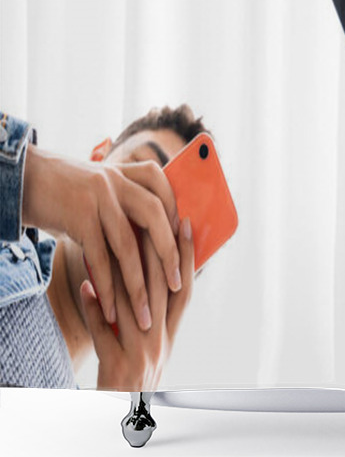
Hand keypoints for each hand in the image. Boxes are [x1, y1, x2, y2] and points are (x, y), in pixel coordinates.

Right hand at [23, 145, 182, 330]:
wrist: (21, 179)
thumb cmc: (63, 192)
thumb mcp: (98, 186)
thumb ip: (123, 202)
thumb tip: (150, 237)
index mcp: (125, 172)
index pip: (161, 189)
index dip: (173, 215)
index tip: (183, 243)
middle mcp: (115, 180)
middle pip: (154, 216)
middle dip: (168, 253)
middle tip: (176, 283)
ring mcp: (97, 197)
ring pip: (127, 245)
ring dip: (137, 284)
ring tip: (145, 313)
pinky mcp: (79, 217)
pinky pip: (99, 258)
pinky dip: (107, 287)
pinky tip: (111, 310)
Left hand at [81, 218, 193, 390]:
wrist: (124, 414)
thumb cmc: (135, 375)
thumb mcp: (156, 345)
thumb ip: (159, 313)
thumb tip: (161, 271)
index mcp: (171, 334)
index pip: (183, 287)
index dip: (186, 254)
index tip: (184, 223)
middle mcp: (159, 341)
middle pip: (162, 289)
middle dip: (159, 250)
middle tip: (154, 216)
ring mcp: (139, 353)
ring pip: (135, 305)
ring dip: (126, 271)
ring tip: (119, 239)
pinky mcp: (115, 365)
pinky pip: (103, 332)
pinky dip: (95, 308)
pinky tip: (87, 285)